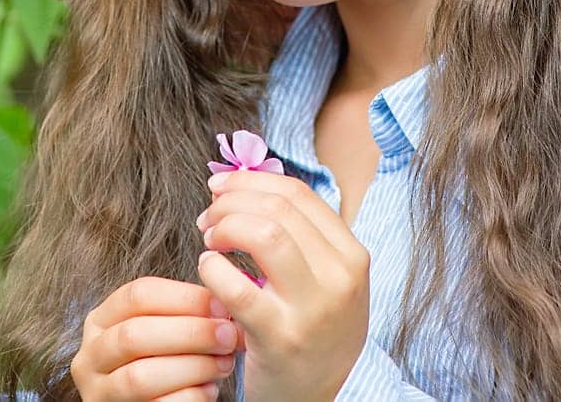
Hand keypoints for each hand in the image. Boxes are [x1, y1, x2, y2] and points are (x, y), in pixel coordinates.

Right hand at [69, 275, 243, 400]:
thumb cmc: (164, 365)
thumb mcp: (162, 334)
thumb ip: (184, 315)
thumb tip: (226, 301)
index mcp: (101, 321)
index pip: (137, 295)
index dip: (183, 297)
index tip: (221, 304)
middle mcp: (90, 356)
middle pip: (135, 334)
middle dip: (190, 333)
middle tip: (228, 336)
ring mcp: (98, 392)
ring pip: (140, 377)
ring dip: (191, 368)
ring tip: (224, 364)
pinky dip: (188, 398)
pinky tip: (209, 391)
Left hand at [195, 169, 369, 401]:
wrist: (317, 400)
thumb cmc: (311, 332)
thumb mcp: (325, 281)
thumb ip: (298, 235)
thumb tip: (241, 180)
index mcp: (353, 256)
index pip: (298, 194)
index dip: (251, 180)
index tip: (222, 186)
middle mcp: (340, 278)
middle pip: (277, 207)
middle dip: (231, 202)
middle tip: (208, 217)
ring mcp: (313, 309)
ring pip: (263, 234)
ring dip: (224, 227)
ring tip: (210, 240)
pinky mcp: (281, 338)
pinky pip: (237, 286)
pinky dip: (213, 269)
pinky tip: (209, 271)